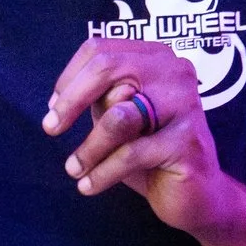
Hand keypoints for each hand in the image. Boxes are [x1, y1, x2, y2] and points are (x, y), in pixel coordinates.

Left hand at [41, 41, 225, 233]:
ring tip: (74, 169)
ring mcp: (186, 104)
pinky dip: (102, 173)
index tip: (53, 108)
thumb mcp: (119, 119)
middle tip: (51, 129)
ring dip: (89, 147)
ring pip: (118, 116)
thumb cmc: (150, 153)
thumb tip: (60, 100)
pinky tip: (88, 185)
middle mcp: (175, 71)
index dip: (69, 78)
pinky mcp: (188, 142)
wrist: (195, 195)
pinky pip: (130, 154)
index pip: (100, 49)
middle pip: (107, 68)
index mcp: (157, 57)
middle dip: (72, 101)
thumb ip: (98, 100)